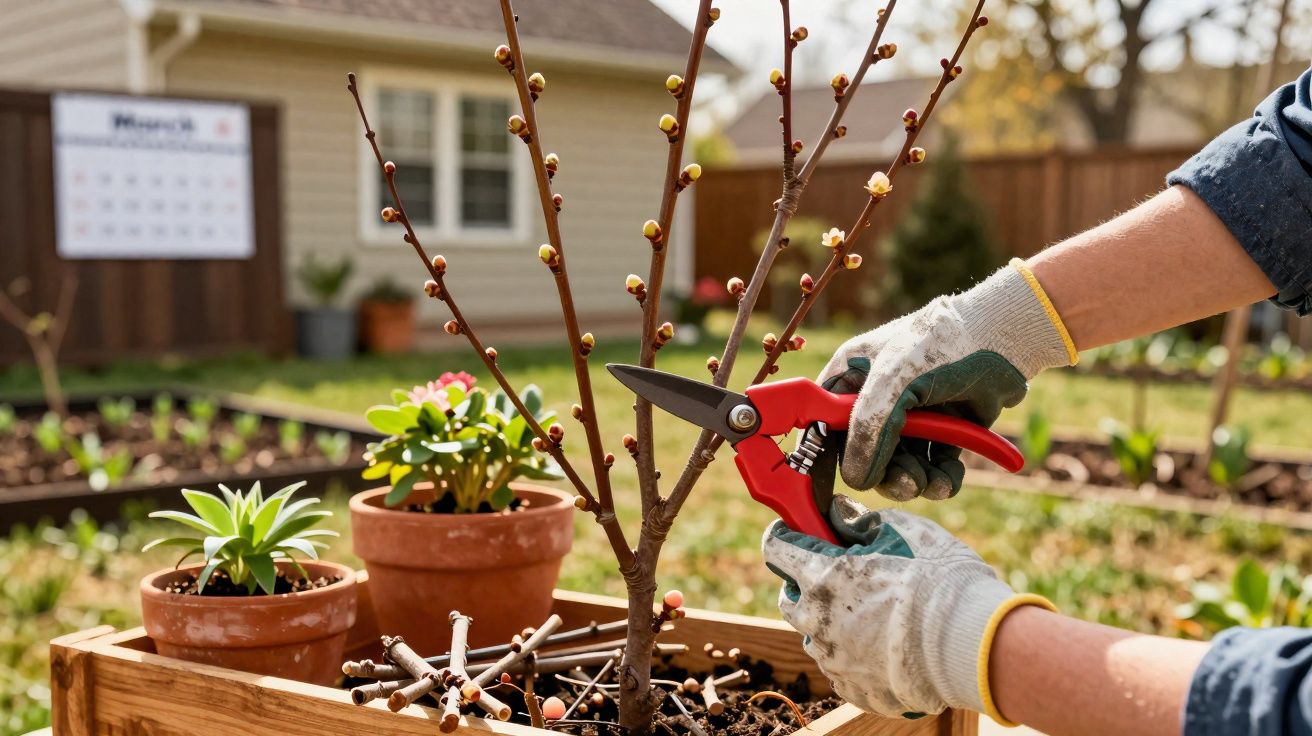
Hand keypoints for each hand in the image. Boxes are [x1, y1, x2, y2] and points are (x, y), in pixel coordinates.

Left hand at [762, 496, 1053, 720]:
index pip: (775, 548)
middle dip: (807, 584)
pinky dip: (853, 655)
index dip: (786, 536)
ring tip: (873, 615)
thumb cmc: (939, 579)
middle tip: (843, 576)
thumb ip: (859, 519)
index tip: (799, 533)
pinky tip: (883, 646)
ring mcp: (833, 658)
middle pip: (790, 598)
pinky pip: (840, 668)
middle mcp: (817, 620)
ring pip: (815, 636)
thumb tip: (837, 513)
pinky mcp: (853, 688)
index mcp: (820, 575)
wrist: (972, 642)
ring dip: (831, 622)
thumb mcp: (901, 529)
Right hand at [823, 260, 1074, 499]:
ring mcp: (910, 418)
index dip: (828, 456)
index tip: (838, 484)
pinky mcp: (942, 432)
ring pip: (899, 467)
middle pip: (865, 455)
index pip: (825, 425)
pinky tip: (950, 477)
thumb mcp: (892, 382)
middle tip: (907, 482)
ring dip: (915, 482)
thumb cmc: (939, 345)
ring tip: (933, 482)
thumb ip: (868, 431)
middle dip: (886, 475)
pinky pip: (931, 468)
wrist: (1003, 339)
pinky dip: (940, 479)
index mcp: (851, 378)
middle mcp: (876, 400)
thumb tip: (857, 480)